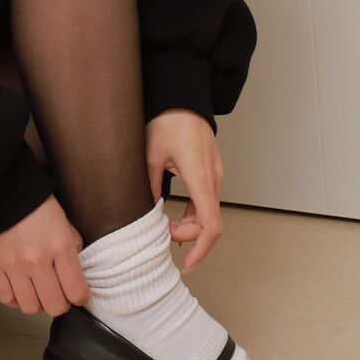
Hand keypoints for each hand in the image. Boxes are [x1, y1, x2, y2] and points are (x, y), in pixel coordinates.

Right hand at [0, 194, 89, 315]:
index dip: (81, 298)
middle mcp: (37, 260)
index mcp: (60, 246)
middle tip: (58, 295)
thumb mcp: (65, 222)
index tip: (79, 295)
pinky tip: (19, 290)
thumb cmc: (38, 205)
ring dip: (37, 303)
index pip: (77, 291)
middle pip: (54, 306)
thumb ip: (72, 247)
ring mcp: (13, 265)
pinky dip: (15, 299)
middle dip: (60, 304)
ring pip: (30, 307)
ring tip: (38, 293)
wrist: (3, 188)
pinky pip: (6, 298)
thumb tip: (76, 272)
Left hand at [144, 110, 224, 270]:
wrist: (182, 96)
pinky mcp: (211, 170)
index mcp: (199, 176)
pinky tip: (175, 217)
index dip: (201, 248)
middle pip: (209, 223)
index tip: (187, 263)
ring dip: (189, 226)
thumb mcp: (149, 154)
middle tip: (161, 237)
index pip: (211, 224)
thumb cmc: (167, 119)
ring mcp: (215, 174)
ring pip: (208, 213)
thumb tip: (145, 215)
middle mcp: (212, 178)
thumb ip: (148, 186)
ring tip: (163, 228)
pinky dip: (193, 214)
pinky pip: (206, 200)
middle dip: (188, 237)